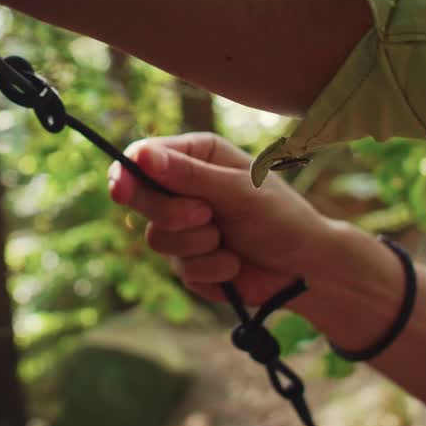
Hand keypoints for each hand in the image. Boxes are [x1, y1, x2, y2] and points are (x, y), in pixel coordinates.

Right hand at [108, 133, 344, 305]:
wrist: (305, 268)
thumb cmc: (281, 217)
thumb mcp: (238, 190)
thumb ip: (189, 175)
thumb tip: (141, 156)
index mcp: (196, 156)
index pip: (143, 158)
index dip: (126, 173)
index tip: (120, 190)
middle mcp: (183, 188)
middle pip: (140, 199)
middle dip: (174, 214)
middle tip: (207, 215)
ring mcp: (182, 227)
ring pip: (157, 238)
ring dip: (199, 244)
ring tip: (229, 239)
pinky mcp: (187, 263)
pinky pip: (179, 268)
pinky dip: (210, 268)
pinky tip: (234, 262)